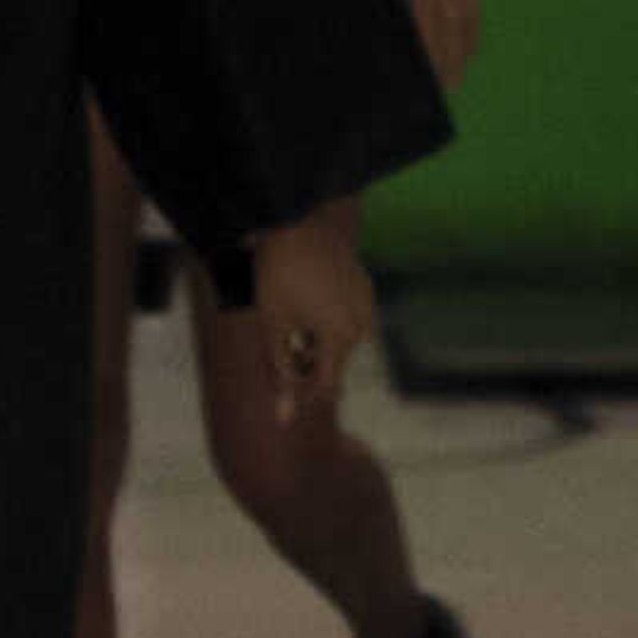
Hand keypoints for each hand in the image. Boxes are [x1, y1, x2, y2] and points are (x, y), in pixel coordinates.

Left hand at [239, 206, 376, 426]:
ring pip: (338, 338)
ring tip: (288, 318)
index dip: (299, 392)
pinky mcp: (363, 287)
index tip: (279, 385)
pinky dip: (325, 317)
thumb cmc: (278, 272)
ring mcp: (366, 304)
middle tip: (277, 342)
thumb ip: (279, 371)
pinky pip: (344, 314)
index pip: (325, 386)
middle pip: (331, 361)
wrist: (298, 217)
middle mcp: (362, 325)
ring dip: (315, 340)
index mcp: (341, 338)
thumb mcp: (272, 324)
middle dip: (304, 362)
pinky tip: (304, 298)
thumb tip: (283, 419)